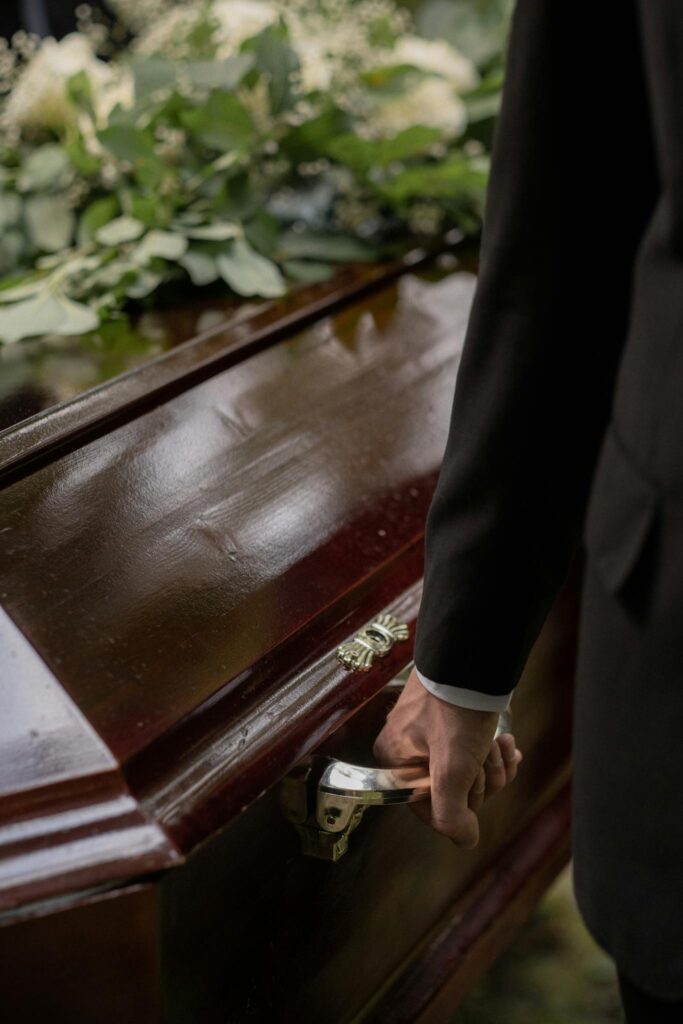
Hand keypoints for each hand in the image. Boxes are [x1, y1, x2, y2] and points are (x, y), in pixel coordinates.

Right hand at [372, 668, 522, 847]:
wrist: (472, 659)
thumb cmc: (456, 711)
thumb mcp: (452, 769)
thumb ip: (451, 815)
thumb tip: (464, 841)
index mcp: (394, 762)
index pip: (430, 810)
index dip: (461, 804)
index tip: (473, 781)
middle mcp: (406, 750)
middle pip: (452, 792)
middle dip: (481, 779)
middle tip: (486, 754)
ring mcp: (429, 737)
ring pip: (468, 774)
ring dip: (491, 764)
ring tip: (499, 742)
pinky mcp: (450, 724)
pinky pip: (473, 755)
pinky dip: (494, 753)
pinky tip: (506, 742)